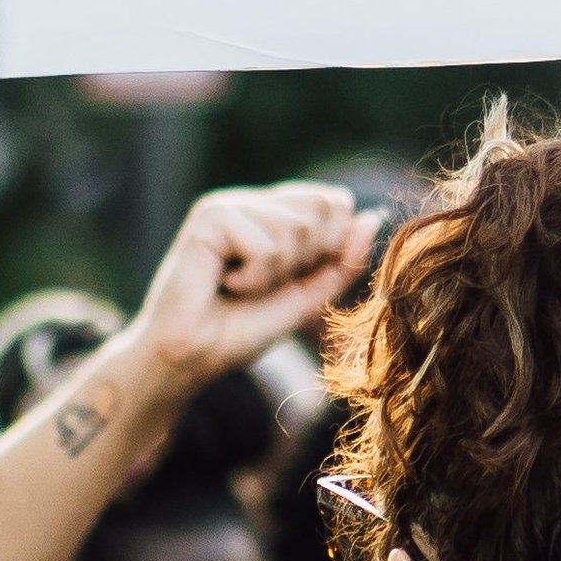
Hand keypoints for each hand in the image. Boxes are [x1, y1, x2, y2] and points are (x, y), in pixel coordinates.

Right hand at [129, 184, 376, 391]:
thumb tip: (373, 218)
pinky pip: (266, 245)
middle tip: (260, 284)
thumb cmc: (238, 331)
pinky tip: (223, 285)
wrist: (187, 359)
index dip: (330, 247)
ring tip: (239, 288)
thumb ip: (340, 262)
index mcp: (273, 213)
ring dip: (274, 275)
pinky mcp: (211, 216)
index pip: (335, 202)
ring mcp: (229, 203)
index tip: (289, 280)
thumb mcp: (304, 297)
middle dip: (304, 261)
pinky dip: (254, 279)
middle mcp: (252, 201)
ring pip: (297, 228)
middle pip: (324, 209)